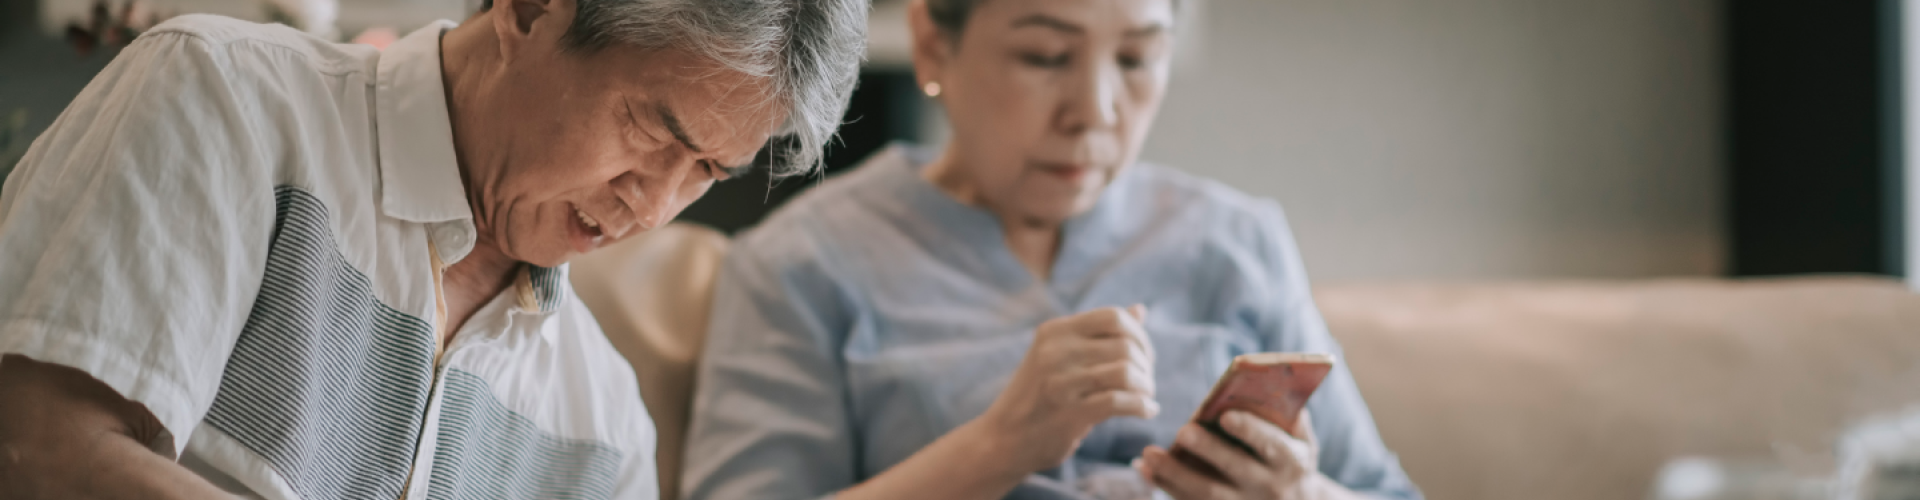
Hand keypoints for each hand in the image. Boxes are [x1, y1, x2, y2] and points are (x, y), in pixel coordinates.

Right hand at [971, 306, 1158, 474]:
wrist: (1003, 439)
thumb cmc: (1039, 396)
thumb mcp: (1061, 356)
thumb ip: (1100, 334)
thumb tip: (1141, 309)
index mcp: (1054, 331)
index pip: (1114, 316)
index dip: (1139, 335)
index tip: (1143, 356)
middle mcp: (1055, 352)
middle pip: (1125, 346)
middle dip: (1146, 365)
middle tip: (1145, 383)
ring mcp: (1060, 382)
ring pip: (1126, 372)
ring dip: (1146, 386)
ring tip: (1146, 397)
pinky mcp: (1069, 414)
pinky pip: (1121, 402)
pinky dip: (1142, 407)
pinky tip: (1147, 412)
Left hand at [1136, 410, 1353, 499]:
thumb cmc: (1290, 457)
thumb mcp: (1301, 438)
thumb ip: (1288, 413)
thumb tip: (1264, 382)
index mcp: (1292, 461)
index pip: (1272, 446)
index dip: (1250, 431)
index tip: (1226, 415)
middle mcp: (1270, 487)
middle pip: (1235, 470)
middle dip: (1208, 450)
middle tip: (1182, 431)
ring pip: (1207, 494)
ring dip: (1175, 473)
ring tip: (1149, 453)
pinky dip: (1166, 486)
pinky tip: (1145, 468)